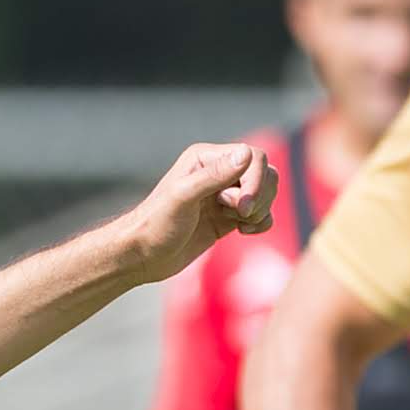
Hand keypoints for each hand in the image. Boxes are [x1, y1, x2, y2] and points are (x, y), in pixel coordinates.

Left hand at [118, 142, 278, 282]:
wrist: (144, 256)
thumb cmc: (156, 224)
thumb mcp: (183, 197)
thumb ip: (215, 175)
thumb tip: (247, 153)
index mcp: (206, 158)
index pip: (253, 157)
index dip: (255, 181)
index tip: (242, 207)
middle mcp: (219, 172)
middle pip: (265, 173)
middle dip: (259, 196)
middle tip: (239, 215)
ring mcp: (225, 195)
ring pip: (265, 193)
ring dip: (260, 210)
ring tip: (239, 224)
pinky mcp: (229, 217)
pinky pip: (261, 213)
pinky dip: (261, 222)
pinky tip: (243, 232)